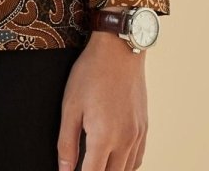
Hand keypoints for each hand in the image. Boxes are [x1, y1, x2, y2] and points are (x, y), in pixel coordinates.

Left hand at [56, 32, 147, 170]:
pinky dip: (126, 166)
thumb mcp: (70, 106)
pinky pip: (137, 159)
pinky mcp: (144, 127)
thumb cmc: (91, 73)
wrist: (118, 49)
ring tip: (95, 164)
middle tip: (81, 167)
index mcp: (103, 137)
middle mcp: (124, 140)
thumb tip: (64, 170)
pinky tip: (114, 161)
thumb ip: (66, 143)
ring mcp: (137, 135)